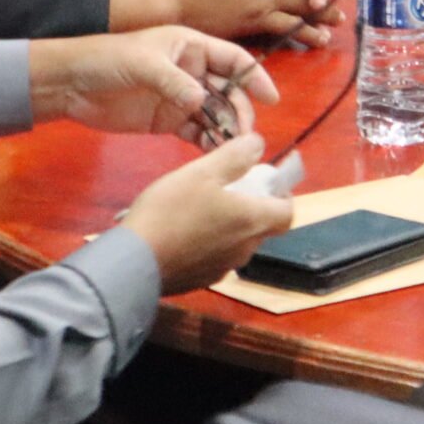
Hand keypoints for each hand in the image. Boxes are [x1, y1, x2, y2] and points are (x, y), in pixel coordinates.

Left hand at [30, 26, 278, 139]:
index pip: (233, 59)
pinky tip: (215, 154)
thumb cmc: (108, 58)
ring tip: (233, 150)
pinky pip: (197, 131)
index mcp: (191, 47)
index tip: (270, 98)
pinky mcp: (169, 120)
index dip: (254, 76)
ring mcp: (182, 97)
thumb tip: (202, 102)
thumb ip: (174, 81)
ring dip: (227, 130)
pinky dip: (208, 142)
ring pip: (216, 114)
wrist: (72, 84)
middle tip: (244, 135)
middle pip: (229, 91)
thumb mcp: (142, 62)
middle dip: (240, 111)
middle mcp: (193, 71)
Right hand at [122, 134, 294, 292]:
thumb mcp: (202, 172)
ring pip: (238, 243)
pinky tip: (184, 232)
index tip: (264, 182)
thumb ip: (235, 156)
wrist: (135, 262)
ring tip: (201, 207)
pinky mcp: (201, 280)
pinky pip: (216, 257)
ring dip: (230, 225)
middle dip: (252, 207)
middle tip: (228, 188)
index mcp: (252, 222)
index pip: (287, 213)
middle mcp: (245, 250)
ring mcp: (223, 269)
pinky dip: (210, 243)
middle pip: (263, 227)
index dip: (281, 195)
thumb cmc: (172, 211)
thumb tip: (259, 143)